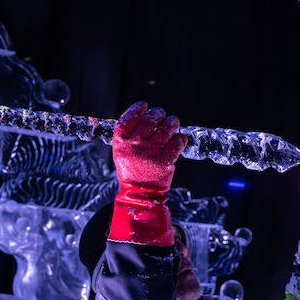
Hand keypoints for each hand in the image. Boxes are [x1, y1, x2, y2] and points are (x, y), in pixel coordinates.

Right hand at [109, 101, 185, 246]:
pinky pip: (176, 142)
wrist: (140, 194)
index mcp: (120, 143)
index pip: (127, 119)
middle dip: (158, 114)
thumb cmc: (132, 170)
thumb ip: (130, 135)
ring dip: (172, 123)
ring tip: (173, 122)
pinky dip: (180, 139)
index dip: (136, 110)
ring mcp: (150, 153)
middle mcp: (134, 147)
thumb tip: (145, 114)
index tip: (144, 105)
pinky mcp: (165, 161)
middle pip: (149, 121)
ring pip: (166, 129)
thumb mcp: (122, 152)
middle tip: (161, 114)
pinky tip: (178, 139)